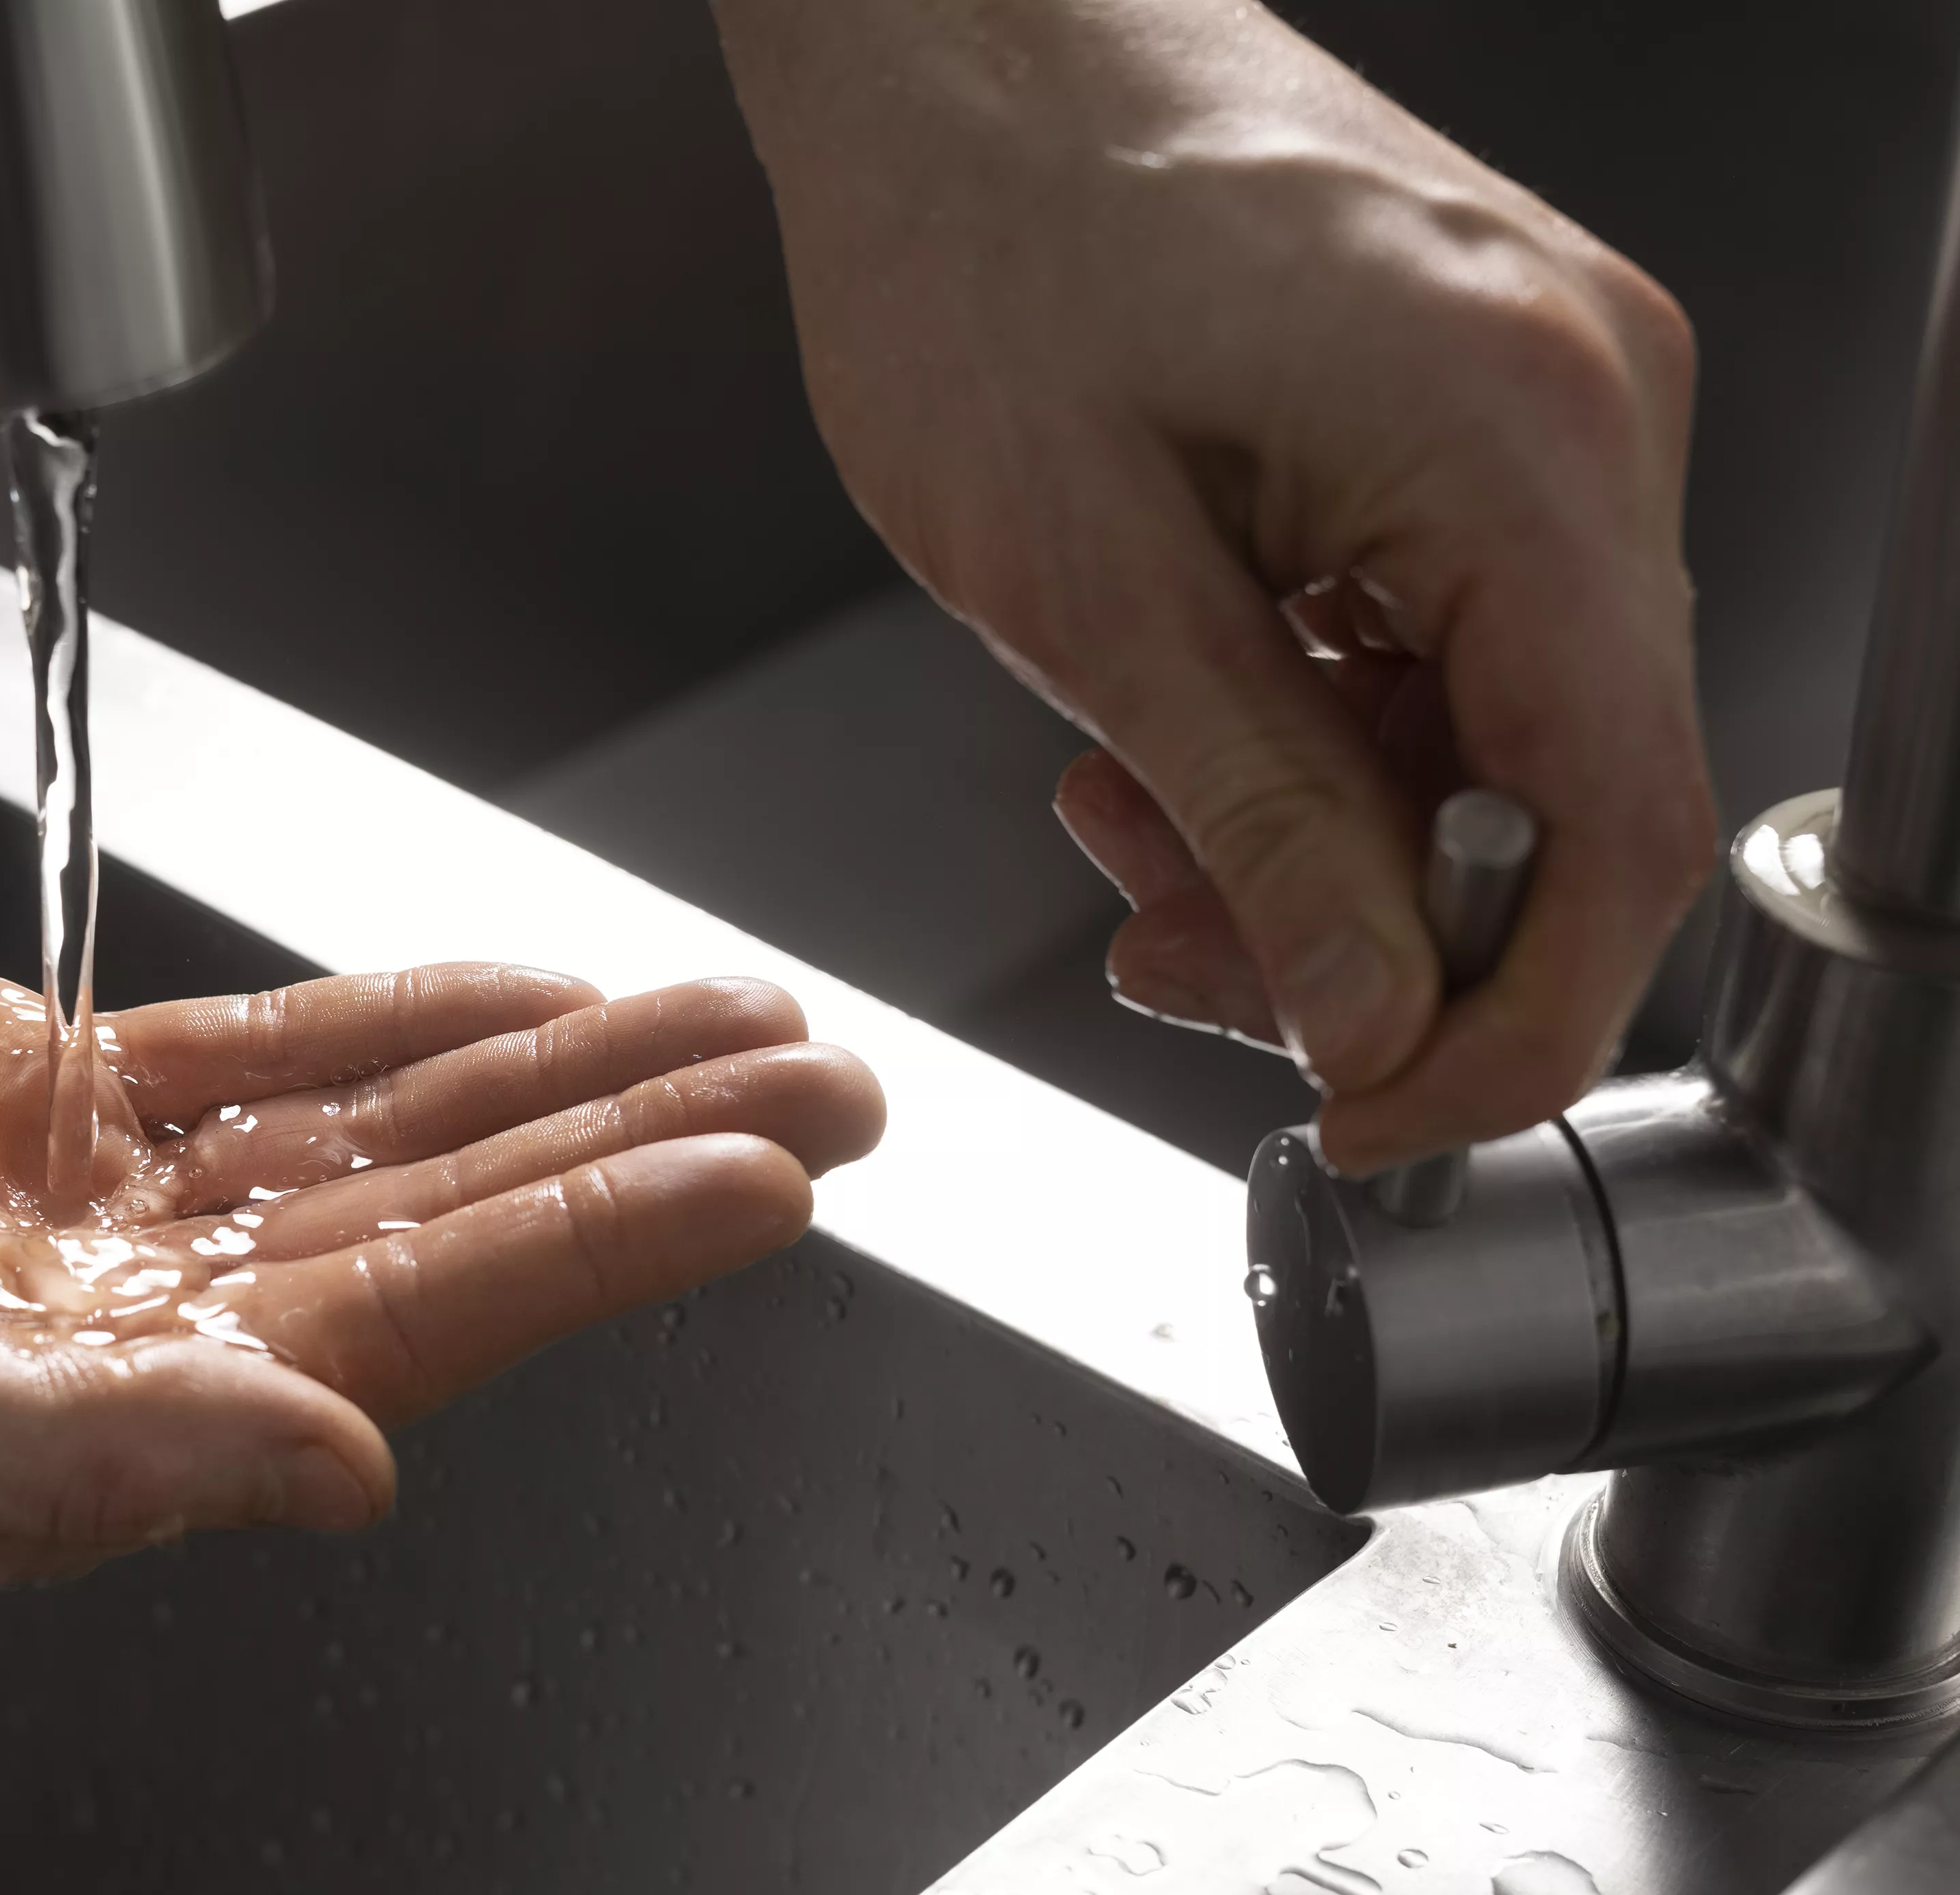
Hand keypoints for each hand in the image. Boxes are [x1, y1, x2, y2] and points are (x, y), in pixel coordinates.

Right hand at [0, 906, 884, 1577]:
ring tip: (732, 1017)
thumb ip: (93, 1454)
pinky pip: (270, 1062)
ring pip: (383, 1140)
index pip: (408, 1329)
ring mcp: (94, 1217)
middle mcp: (123, 1335)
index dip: (598, 1245)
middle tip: (834, 1081)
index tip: (768, 1168)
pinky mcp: (45, 1100)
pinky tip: (523, 1000)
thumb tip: (348, 1473)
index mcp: (85, 1433)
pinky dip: (402, 1029)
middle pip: (443, 1232)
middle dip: (639, 1153)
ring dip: (557, 1078)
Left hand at [713, 0, 1714, 1169]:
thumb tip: (1374, 1019)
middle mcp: (1588, 403)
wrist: (951, 45)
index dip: (1504, 1024)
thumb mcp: (1085, 583)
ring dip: (1310, 833)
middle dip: (1360, 927)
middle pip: (1559, 795)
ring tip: (1122, 820)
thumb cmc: (978, 238)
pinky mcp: (1476, 405)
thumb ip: (1259, 817)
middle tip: (1166, 952)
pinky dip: (1311, 728)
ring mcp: (1548, 397)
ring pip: (1489, 734)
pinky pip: (1445, 638)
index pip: (1614, 828)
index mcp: (1522, 434)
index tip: (1372, 1118)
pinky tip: (1168, 731)